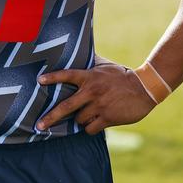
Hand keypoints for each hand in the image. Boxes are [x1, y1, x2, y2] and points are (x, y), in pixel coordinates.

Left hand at [36, 57, 154, 134]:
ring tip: (86, 115)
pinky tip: (95, 122)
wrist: (144, 88)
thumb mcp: (104, 66)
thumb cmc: (121, 75)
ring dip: (79, 120)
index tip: (39, 80)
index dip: (52, 78)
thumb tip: (77, 53)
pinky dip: (90, 128)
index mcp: (90, 76)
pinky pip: (91, 128)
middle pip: (66, 107)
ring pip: (79, 120)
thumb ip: (89, 64)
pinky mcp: (108, 118)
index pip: (67, 75)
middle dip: (50, 117)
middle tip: (38, 125)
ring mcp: (99, 106)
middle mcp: (92, 91)